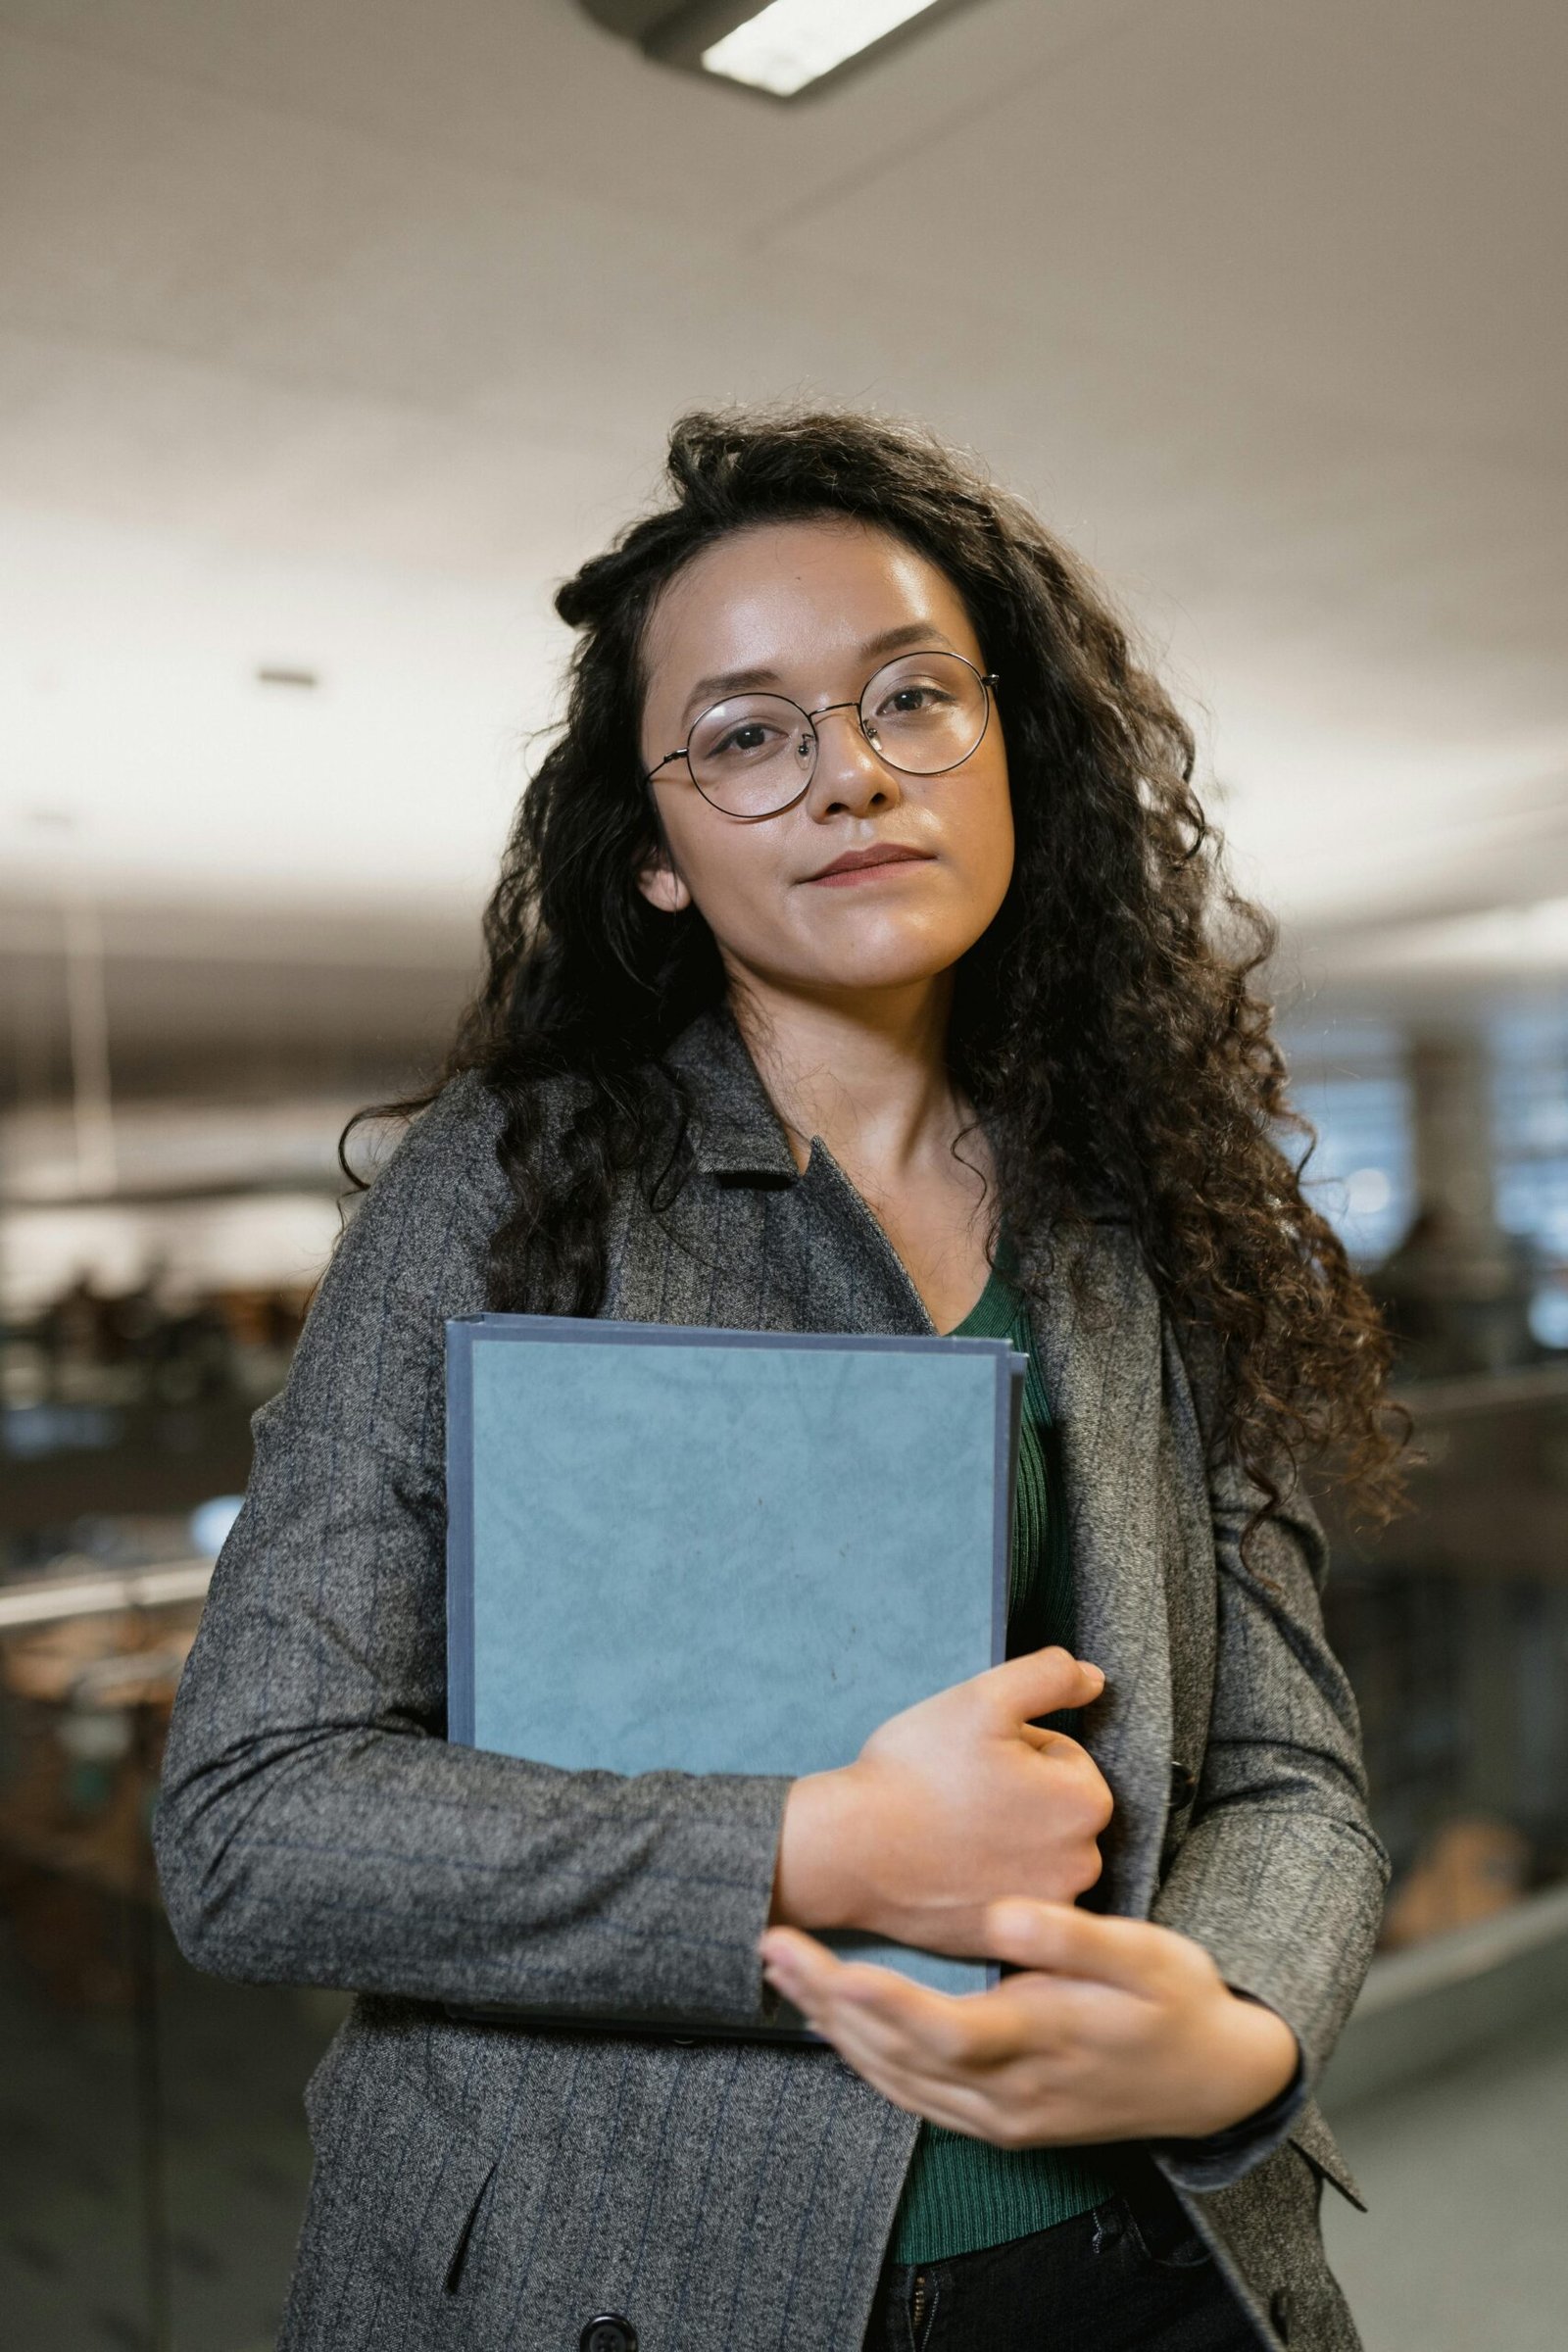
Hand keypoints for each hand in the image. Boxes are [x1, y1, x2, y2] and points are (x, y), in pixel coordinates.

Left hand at [758, 1898, 1300, 2144]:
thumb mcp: (1143, 1953)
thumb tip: (1002, 1914)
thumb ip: (1069, 1936)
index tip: (818, 1956)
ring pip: (897, 2082)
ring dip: (834, 2032)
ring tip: (783, 1975)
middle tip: (768, 1944)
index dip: (871, 1999)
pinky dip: (867, 2063)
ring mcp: (1004, 2118)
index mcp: (1041, 2041)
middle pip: (897, 2055)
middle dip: (825, 2002)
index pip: (936, 2029)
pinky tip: (837, 2028)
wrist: (1215, 2079)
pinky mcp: (1002, 2125)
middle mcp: (1011, 2093)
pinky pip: (917, 2100)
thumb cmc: (1177, 1998)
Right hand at [770, 1648, 1111, 1955]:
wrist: (849, 1852)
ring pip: (1032, 1849)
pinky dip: (985, 1878)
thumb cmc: (916, 1773)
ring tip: (949, 1828)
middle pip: (1053, 1805)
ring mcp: (1044, 1910)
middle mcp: (1082, 1867)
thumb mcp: (984, 1699)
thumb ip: (1050, 1676)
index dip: (1016, 1745)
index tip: (974, 1758)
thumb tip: (1094, 1679)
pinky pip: (1008, 1892)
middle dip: (1016, 1791)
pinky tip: (947, 1865)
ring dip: (1002, 1834)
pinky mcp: (1009, 1939)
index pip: (1064, 1755)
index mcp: (1085, 1805)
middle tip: (958, 1790)